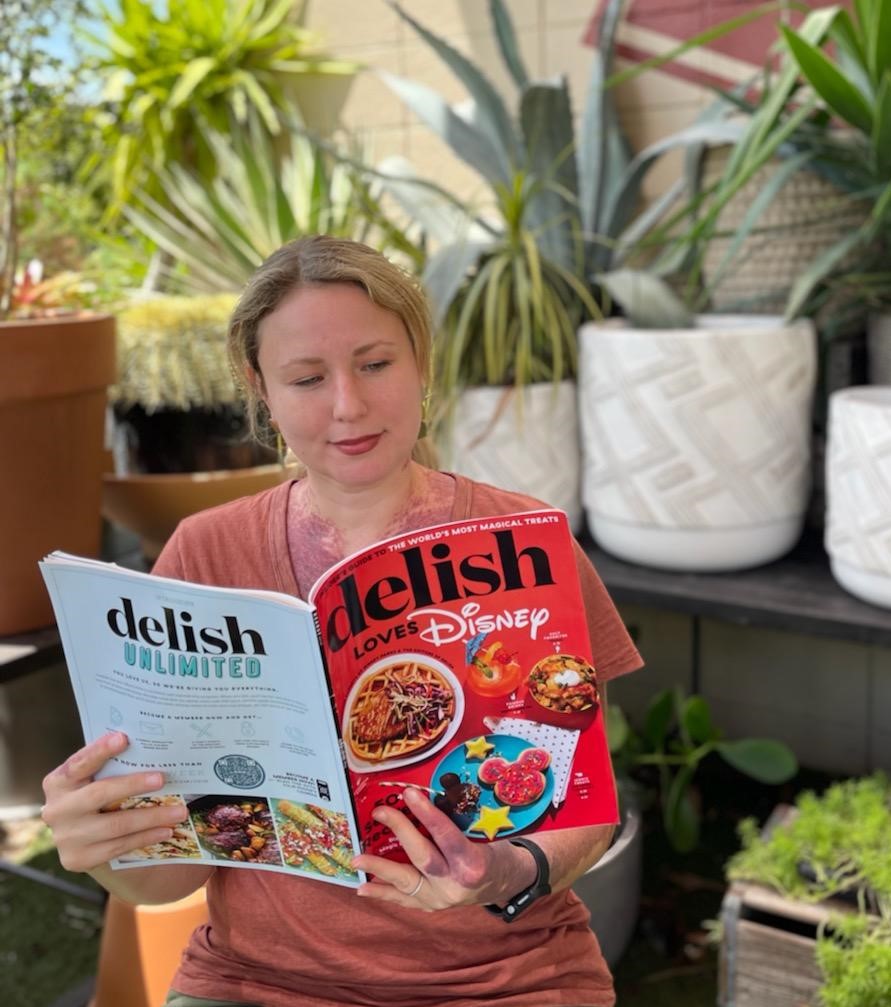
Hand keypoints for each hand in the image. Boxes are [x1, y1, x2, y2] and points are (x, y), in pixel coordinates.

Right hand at [41, 732, 187, 872]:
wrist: (78, 838)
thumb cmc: (93, 797)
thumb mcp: (92, 779)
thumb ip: (109, 766)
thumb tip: (150, 748)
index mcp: (58, 782)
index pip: (79, 763)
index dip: (99, 751)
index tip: (123, 738)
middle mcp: (57, 809)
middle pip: (99, 794)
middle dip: (134, 784)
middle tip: (163, 778)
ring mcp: (66, 837)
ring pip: (115, 825)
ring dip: (151, 818)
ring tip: (179, 812)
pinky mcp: (78, 859)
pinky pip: (118, 846)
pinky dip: (145, 838)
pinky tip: (166, 831)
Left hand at [351, 786, 534, 912]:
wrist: (506, 883)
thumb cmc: (496, 850)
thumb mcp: (486, 833)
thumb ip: (459, 820)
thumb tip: (428, 793)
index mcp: (474, 862)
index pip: (447, 836)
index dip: (427, 815)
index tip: (409, 793)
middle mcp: (456, 885)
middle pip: (423, 858)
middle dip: (400, 832)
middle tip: (380, 812)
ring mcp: (442, 899)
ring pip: (407, 883)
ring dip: (380, 871)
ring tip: (357, 861)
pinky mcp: (432, 907)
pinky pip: (404, 900)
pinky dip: (383, 893)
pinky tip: (362, 888)